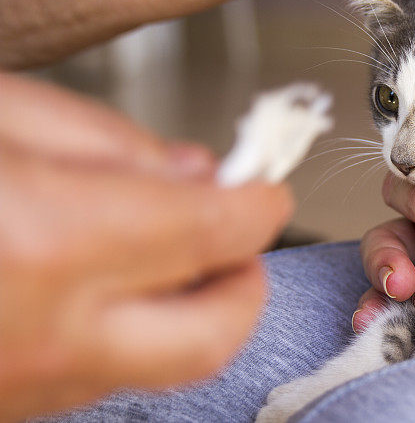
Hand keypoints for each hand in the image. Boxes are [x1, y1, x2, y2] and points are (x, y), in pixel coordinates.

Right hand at [0, 75, 292, 419]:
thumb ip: (106, 140)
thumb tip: (193, 173)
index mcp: (49, 242)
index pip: (215, 232)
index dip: (260, 205)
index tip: (266, 189)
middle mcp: (45, 335)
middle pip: (213, 335)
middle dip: (249, 284)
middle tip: (239, 239)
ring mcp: (22, 385)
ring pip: (164, 367)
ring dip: (193, 310)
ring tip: (174, 255)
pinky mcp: (4, 403)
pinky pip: (102, 376)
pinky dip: (133, 331)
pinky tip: (107, 285)